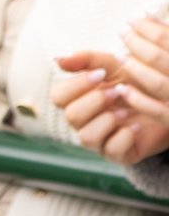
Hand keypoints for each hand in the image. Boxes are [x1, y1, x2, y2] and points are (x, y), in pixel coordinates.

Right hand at [54, 18, 168, 166]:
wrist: (165, 101)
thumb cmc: (137, 83)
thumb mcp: (113, 65)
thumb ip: (85, 60)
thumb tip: (57, 60)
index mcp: (78, 100)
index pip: (58, 96)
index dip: (76, 85)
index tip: (100, 75)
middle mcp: (84, 122)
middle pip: (71, 116)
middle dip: (96, 101)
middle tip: (117, 93)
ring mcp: (100, 140)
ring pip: (86, 137)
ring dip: (107, 120)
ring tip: (126, 111)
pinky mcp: (119, 155)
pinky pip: (112, 150)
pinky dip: (125, 136)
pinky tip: (137, 126)